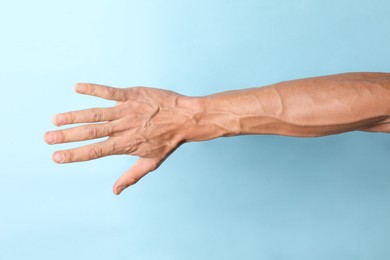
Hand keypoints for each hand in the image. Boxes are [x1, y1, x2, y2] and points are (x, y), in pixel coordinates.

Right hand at [44, 83, 198, 194]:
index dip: (74, 154)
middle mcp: (123, 128)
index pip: (95, 151)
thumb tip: (115, 191)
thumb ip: (132, 176)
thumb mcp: (152, 162)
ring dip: (75, 116)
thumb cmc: (169, 141)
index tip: (56, 157)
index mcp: (125, 145)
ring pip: (96, 113)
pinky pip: (110, 91)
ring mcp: (127, 110)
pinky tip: (77, 88)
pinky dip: (93, 89)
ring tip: (56, 119)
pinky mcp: (132, 95)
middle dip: (66, 136)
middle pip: (90, 132)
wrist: (187, 119)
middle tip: (47, 138)